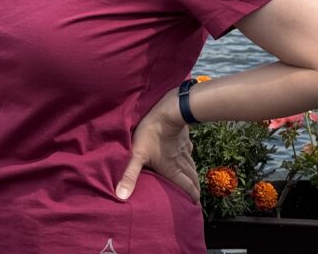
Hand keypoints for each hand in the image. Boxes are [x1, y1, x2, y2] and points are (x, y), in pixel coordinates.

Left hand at [115, 87, 199, 203]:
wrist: (169, 112)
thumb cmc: (151, 134)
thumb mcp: (137, 155)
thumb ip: (129, 176)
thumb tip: (120, 196)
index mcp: (172, 169)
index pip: (185, 186)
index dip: (191, 197)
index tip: (195, 206)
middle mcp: (180, 162)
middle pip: (191, 179)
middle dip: (195, 189)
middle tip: (197, 198)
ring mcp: (184, 150)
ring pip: (192, 166)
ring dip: (194, 176)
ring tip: (195, 183)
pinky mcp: (184, 139)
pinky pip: (189, 152)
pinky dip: (190, 160)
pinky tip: (189, 158)